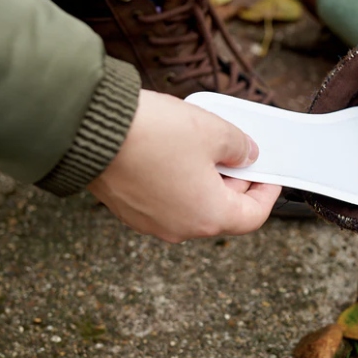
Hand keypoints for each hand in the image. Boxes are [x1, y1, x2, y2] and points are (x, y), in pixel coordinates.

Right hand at [88, 90, 280, 242]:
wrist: (87, 130)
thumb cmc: (152, 134)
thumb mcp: (214, 132)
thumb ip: (240, 147)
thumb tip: (246, 155)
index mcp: (207, 216)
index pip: (253, 216)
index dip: (267, 193)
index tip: (270, 175)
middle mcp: (179, 228)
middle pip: (222, 211)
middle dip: (235, 182)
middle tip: (239, 152)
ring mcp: (150, 221)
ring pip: (192, 204)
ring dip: (206, 180)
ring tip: (206, 146)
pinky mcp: (128, 208)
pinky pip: (165, 198)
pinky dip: (178, 180)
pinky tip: (176, 151)